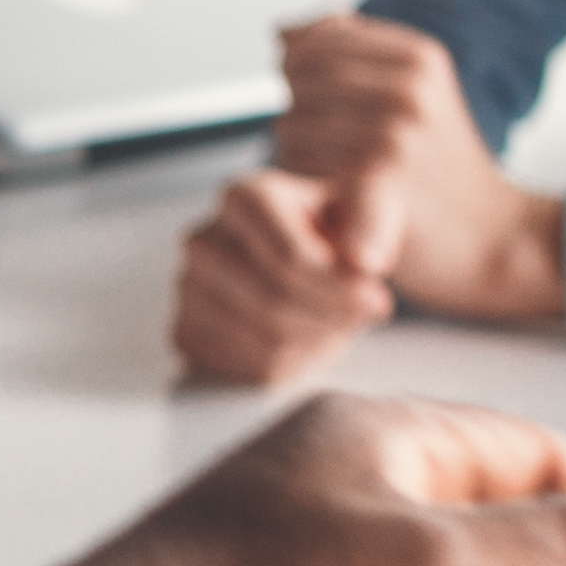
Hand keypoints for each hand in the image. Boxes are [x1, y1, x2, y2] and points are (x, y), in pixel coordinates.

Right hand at [169, 169, 393, 384]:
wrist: (311, 248)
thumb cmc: (337, 225)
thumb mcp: (371, 202)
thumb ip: (374, 219)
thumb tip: (364, 260)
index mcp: (242, 197)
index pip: (289, 259)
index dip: (339, 289)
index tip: (377, 299)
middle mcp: (202, 240)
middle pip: (274, 301)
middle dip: (331, 316)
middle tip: (366, 312)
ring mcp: (188, 289)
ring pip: (266, 339)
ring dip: (317, 338)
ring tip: (334, 316)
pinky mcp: (188, 332)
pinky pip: (252, 367)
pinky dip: (294, 361)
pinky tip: (306, 333)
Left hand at [266, 14, 565, 326]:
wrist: (497, 239)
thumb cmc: (443, 174)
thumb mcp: (415, 96)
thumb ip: (349, 58)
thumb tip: (283, 30)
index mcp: (417, 57)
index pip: (311, 43)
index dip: (299, 79)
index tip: (329, 111)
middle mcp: (407, 84)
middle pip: (297, 85)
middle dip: (302, 119)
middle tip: (339, 157)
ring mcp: (396, 128)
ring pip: (290, 130)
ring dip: (300, 161)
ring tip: (344, 184)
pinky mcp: (381, 174)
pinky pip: (303, 164)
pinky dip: (305, 188)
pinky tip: (327, 207)